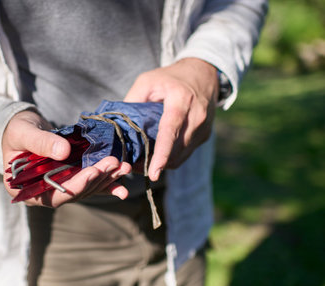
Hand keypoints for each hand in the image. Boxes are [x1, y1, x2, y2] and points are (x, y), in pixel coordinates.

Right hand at [2, 109, 131, 206]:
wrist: (22, 127)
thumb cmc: (17, 131)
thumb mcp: (23, 133)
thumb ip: (41, 143)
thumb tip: (63, 152)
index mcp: (26, 191)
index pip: (53, 196)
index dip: (75, 186)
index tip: (92, 173)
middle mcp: (44, 194)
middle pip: (75, 193)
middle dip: (96, 179)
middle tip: (114, 163)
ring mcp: (60, 188)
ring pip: (86, 189)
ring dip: (106, 179)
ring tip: (124, 167)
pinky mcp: (72, 179)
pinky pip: (91, 184)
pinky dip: (107, 184)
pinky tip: (123, 183)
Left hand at [124, 58, 218, 180]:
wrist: (203, 73)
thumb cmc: (171, 77)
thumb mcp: (147, 81)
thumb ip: (133, 100)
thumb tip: (119, 125)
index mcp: (181, 101)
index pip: (171, 132)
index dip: (162, 154)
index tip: (154, 173)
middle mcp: (196, 117)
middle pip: (176, 150)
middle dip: (155, 163)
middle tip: (133, 166)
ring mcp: (203, 128)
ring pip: (181, 156)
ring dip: (163, 164)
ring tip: (142, 163)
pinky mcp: (205, 135)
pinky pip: (185, 154)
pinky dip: (171, 158)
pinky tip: (157, 156)